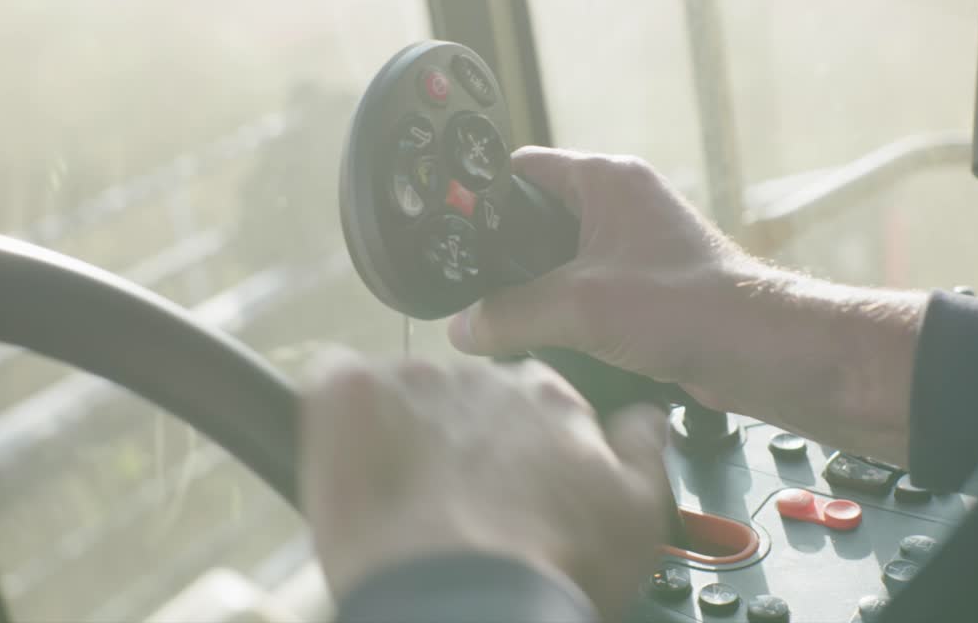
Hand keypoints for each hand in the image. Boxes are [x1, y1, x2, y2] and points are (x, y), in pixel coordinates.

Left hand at [298, 350, 669, 618]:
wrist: (465, 607)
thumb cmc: (548, 572)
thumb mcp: (636, 515)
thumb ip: (642, 450)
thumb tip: (643, 418)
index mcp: (549, 399)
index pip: (529, 402)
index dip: (515, 449)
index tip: (504, 488)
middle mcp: (482, 378)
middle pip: (462, 398)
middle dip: (457, 440)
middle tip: (453, 504)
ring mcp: (411, 381)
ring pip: (401, 395)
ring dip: (400, 434)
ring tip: (401, 501)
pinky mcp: (347, 395)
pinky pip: (335, 385)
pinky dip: (341, 421)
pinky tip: (355, 469)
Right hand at [444, 147, 923, 463]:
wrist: (761, 352)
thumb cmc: (689, 307)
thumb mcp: (579, 306)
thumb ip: (510, 313)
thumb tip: (463, 329)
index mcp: (607, 180)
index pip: (522, 169)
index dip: (482, 196)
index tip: (449, 229)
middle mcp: (622, 204)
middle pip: (536, 220)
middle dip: (506, 258)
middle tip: (472, 290)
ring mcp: (636, 246)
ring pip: (561, 262)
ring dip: (537, 293)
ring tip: (506, 322)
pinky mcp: (647, 287)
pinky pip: (587, 292)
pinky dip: (566, 315)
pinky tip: (547, 344)